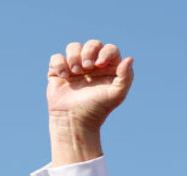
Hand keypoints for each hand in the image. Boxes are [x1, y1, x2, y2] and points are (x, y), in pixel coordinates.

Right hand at [46, 39, 134, 164]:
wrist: (75, 120)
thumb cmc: (98, 109)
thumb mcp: (117, 94)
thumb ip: (126, 76)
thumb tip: (129, 58)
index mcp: (108, 69)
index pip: (110, 49)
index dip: (105, 52)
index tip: (100, 64)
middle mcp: (92, 66)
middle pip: (92, 44)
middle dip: (89, 51)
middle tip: (87, 67)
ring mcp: (75, 67)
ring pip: (73, 47)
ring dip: (74, 56)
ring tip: (76, 72)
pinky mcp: (59, 71)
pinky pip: (57, 57)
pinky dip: (59, 64)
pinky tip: (64, 76)